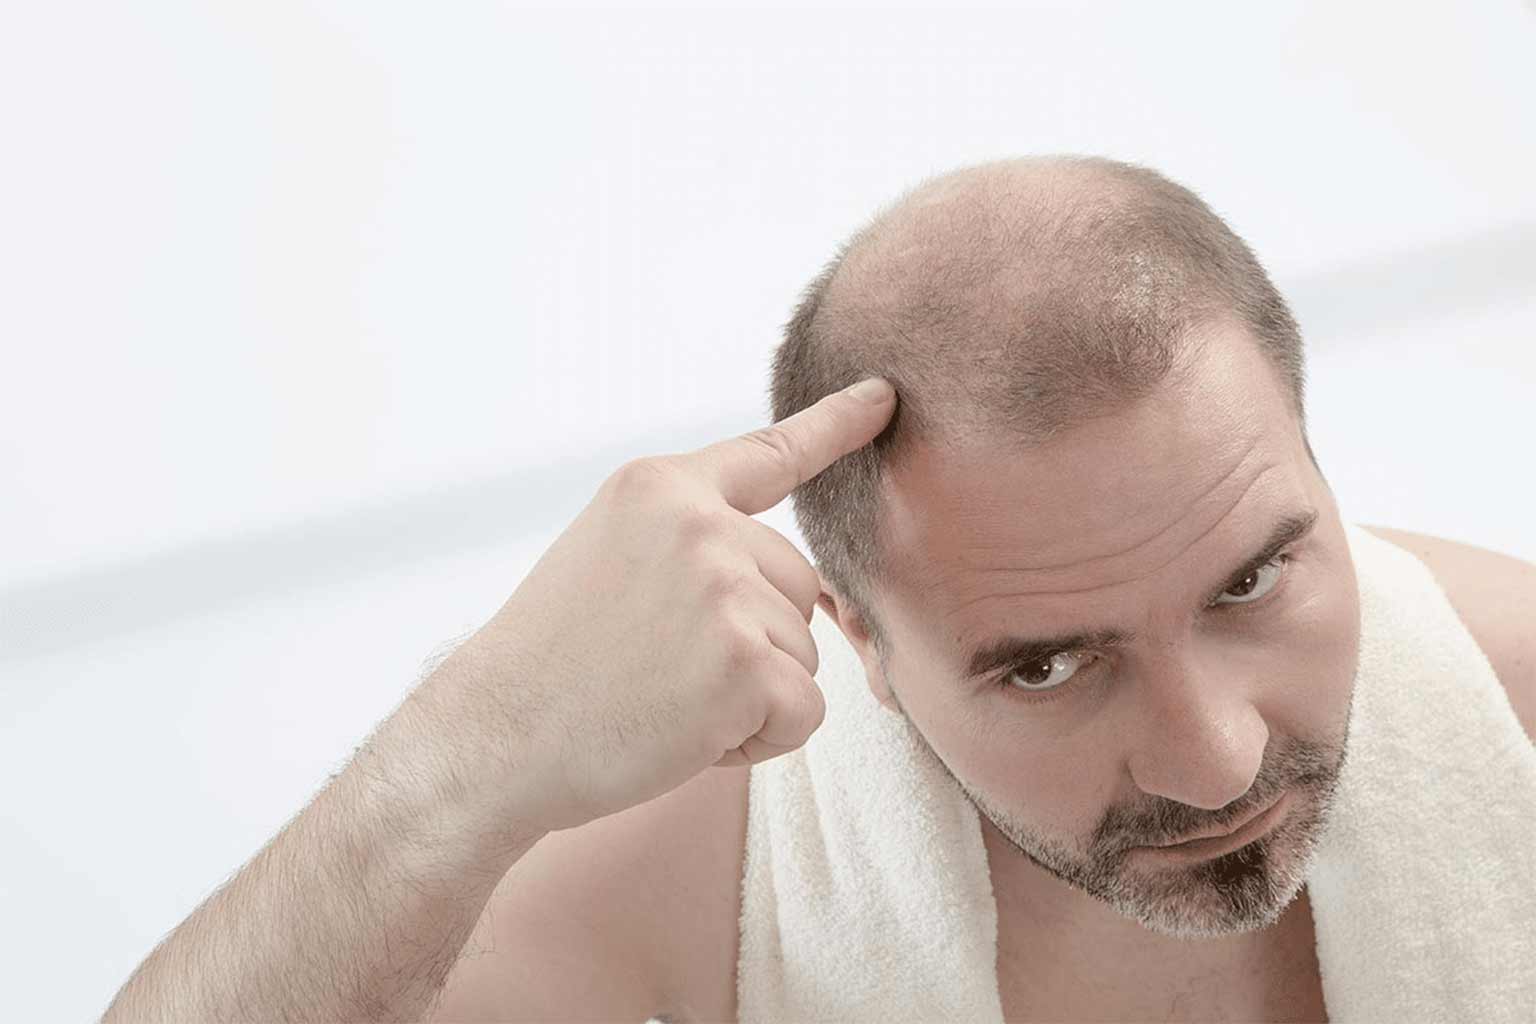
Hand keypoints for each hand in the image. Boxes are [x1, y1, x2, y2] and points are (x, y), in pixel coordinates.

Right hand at [456, 377, 896, 832]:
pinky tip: (685, 735)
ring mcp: (725, 589)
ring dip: (750, 695)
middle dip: (752, 641)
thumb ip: (693, 544)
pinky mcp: (745, 663)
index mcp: (660, 486)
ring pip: (803, 653)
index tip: (885, 396)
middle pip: (798, 587)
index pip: (769, 454)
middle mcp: (700, 524)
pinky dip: (760, 741)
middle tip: (659, 670)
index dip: (835, 425)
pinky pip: (804, 711)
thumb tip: (797, 585)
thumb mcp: (608, 555)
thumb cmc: (550, 664)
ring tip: (660, 699)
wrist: (492, 739)